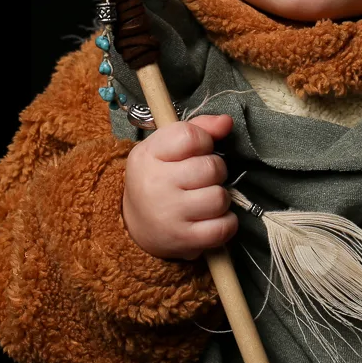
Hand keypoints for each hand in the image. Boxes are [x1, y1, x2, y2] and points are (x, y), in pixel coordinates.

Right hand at [121, 114, 236, 260]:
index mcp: (148, 155)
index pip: (190, 136)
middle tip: (202, 179)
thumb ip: (198, 128)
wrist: (134, 225)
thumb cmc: (158, 178)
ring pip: (220, 197)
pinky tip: (212, 219)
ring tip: (205, 199)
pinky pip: (223, 227)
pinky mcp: (183, 240)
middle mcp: (155, 184)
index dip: (204, 141)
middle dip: (215, 171)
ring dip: (220, 198)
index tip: (197, 152)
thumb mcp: (166, 147)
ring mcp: (169, 214)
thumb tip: (227, 122)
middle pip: (212, 168)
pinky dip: (226, 223)